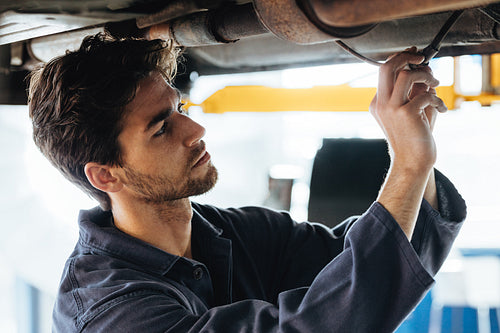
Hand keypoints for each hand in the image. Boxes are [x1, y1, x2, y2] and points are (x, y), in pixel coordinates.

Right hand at [369, 47, 446, 172]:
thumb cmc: (414, 137)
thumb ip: (414, 89)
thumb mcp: (411, 109)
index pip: (385, 71)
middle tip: (422, 58)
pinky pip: (426, 93)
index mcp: (378, 103)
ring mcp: (391, 108)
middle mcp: (381, 104)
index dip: (401, 58)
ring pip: (406, 74)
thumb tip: (425, 68)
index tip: (416, 55)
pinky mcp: (406, 113)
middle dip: (406, 56)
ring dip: (425, 75)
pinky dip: (438, 99)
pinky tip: (442, 110)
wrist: (412, 162)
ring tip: (435, 84)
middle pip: (386, 67)